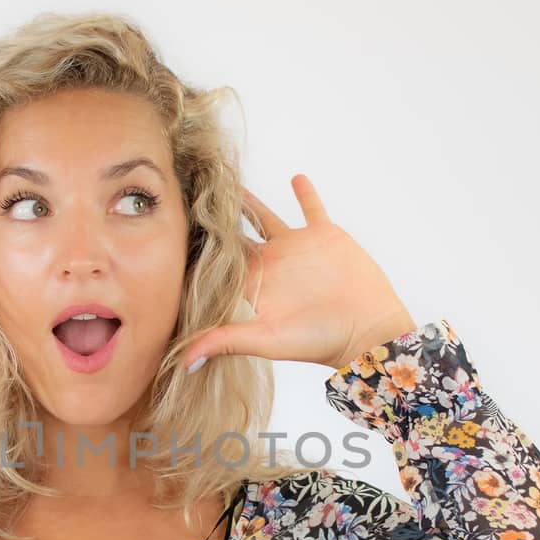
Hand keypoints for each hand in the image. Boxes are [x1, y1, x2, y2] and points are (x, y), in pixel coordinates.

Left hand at [182, 174, 417, 372]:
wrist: (365, 329)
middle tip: (192, 194)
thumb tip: (184, 362)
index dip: (198, 248)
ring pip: (266, 218)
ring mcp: (296, 248)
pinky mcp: (323, 236)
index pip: (217, 262)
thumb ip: (225, 341)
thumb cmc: (316, 341)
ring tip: (231, 185)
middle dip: (216, 220)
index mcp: (253, 284)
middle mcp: (271, 264)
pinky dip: (305, 193)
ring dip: (250, 203)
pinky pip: (312, 209)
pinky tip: (295, 177)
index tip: (173, 227)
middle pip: (236, 236)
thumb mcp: (266, 340)